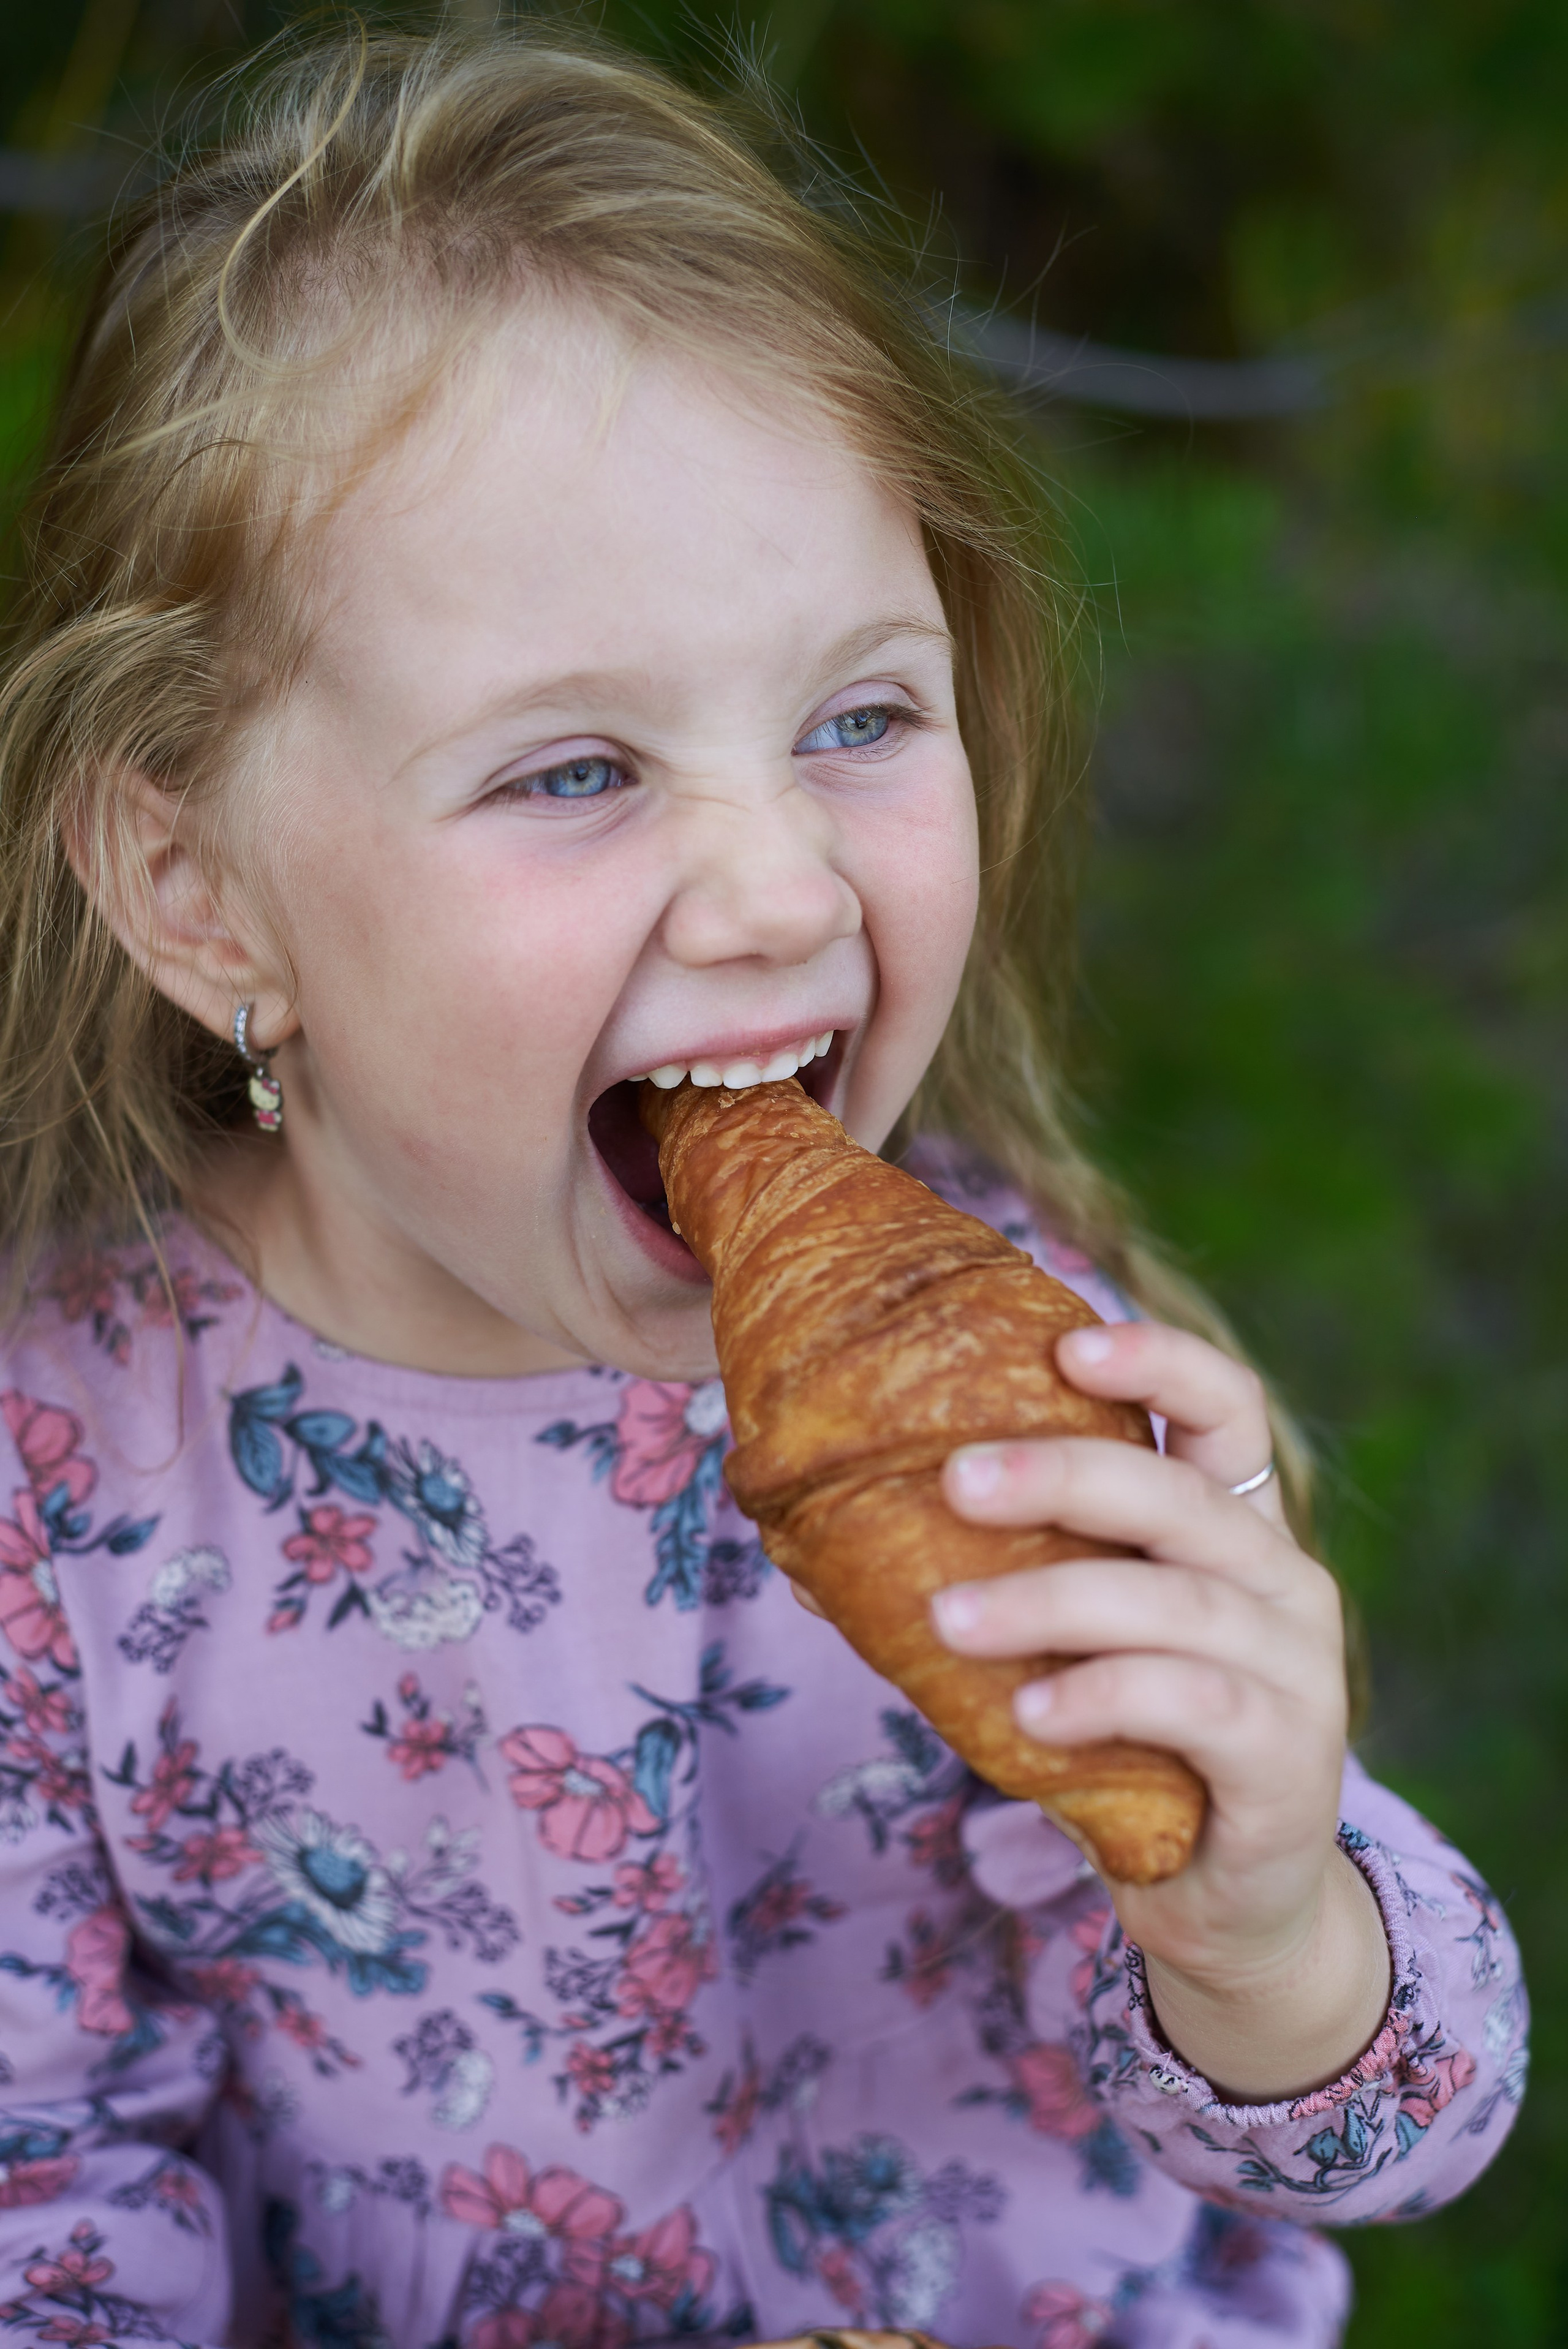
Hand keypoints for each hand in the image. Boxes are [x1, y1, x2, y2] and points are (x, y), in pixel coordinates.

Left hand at [932, 1318, 1391, 2103]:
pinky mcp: (1287, 1758)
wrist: (1229, 1899)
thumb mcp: (1081, 1641)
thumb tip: (825, 1542)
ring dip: (1051, 1602)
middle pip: (1179, 1496)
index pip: (1226, 1406)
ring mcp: (1298, 1669)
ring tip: (949, 1620)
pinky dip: (1102, 1697)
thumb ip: (1010, 1577)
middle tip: (953, 1482)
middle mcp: (1282, 1579)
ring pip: (1174, 1606)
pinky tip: (1028, 1711)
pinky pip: (1192, 1706)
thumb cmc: (1133, 1743)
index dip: (1158, 1361)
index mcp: (1238, 1524)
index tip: (1065, 1345)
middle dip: (1063, 1475)